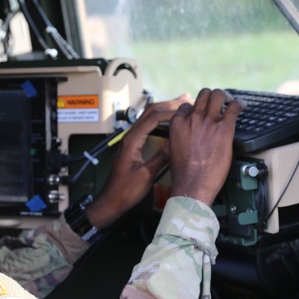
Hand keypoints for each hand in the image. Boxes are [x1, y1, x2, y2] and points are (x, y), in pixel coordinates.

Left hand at [85, 94, 190, 228]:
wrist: (111, 200)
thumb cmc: (125, 191)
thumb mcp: (146, 175)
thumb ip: (161, 158)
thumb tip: (177, 143)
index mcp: (132, 140)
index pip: (153, 118)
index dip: (171, 112)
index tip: (187, 111)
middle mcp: (130, 136)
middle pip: (150, 111)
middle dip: (169, 104)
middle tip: (186, 98)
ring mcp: (131, 139)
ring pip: (148, 116)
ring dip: (164, 109)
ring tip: (181, 104)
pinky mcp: (133, 144)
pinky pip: (148, 125)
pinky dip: (160, 119)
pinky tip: (170, 120)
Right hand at [167, 88, 241, 204]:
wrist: (193, 185)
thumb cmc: (184, 173)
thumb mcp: (173, 149)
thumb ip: (179, 137)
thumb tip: (186, 135)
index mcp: (178, 123)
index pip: (187, 106)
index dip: (196, 109)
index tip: (202, 114)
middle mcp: (193, 118)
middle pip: (203, 95)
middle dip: (212, 97)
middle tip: (219, 103)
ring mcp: (208, 121)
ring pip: (217, 95)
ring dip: (225, 97)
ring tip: (230, 102)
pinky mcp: (224, 128)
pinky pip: (234, 107)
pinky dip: (239, 104)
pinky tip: (242, 106)